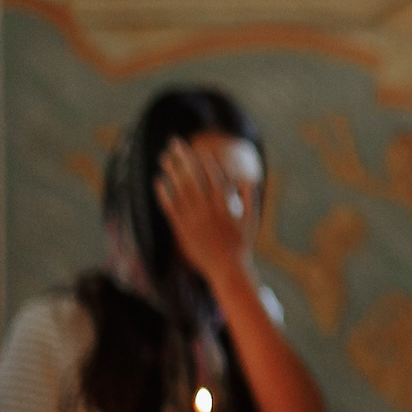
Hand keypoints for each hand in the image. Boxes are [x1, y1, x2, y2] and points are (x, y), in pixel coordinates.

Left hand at [155, 139, 256, 288]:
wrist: (227, 269)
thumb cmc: (242, 245)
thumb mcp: (252, 220)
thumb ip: (250, 198)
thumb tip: (250, 178)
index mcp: (224, 205)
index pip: (213, 176)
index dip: (204, 160)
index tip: (198, 148)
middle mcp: (207, 209)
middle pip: (192, 177)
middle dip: (184, 158)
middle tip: (175, 142)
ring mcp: (193, 219)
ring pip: (179, 189)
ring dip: (171, 170)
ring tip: (164, 157)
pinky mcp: (182, 229)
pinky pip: (170, 207)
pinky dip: (164, 193)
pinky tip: (159, 181)